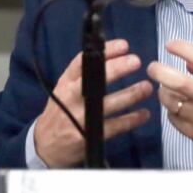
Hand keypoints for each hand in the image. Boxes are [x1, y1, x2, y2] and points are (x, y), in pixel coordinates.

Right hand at [34, 39, 152, 167]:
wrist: (45, 146)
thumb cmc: (61, 112)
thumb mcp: (64, 90)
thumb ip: (83, 76)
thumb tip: (114, 57)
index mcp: (65, 83)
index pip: (83, 62)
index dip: (104, 52)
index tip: (124, 45)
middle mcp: (71, 98)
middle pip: (94, 80)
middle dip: (117, 69)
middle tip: (136, 61)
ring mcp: (79, 118)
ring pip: (108, 104)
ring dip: (130, 95)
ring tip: (146, 87)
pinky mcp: (88, 137)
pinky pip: (114, 126)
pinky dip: (131, 120)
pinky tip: (144, 114)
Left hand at [146, 40, 192, 159]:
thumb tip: (189, 64)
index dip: (182, 48)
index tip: (170, 45)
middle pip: (176, 81)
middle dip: (160, 71)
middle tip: (153, 68)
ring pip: (169, 100)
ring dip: (164, 92)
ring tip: (166, 88)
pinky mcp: (192, 133)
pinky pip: (172, 118)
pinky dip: (171, 110)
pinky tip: (177, 108)